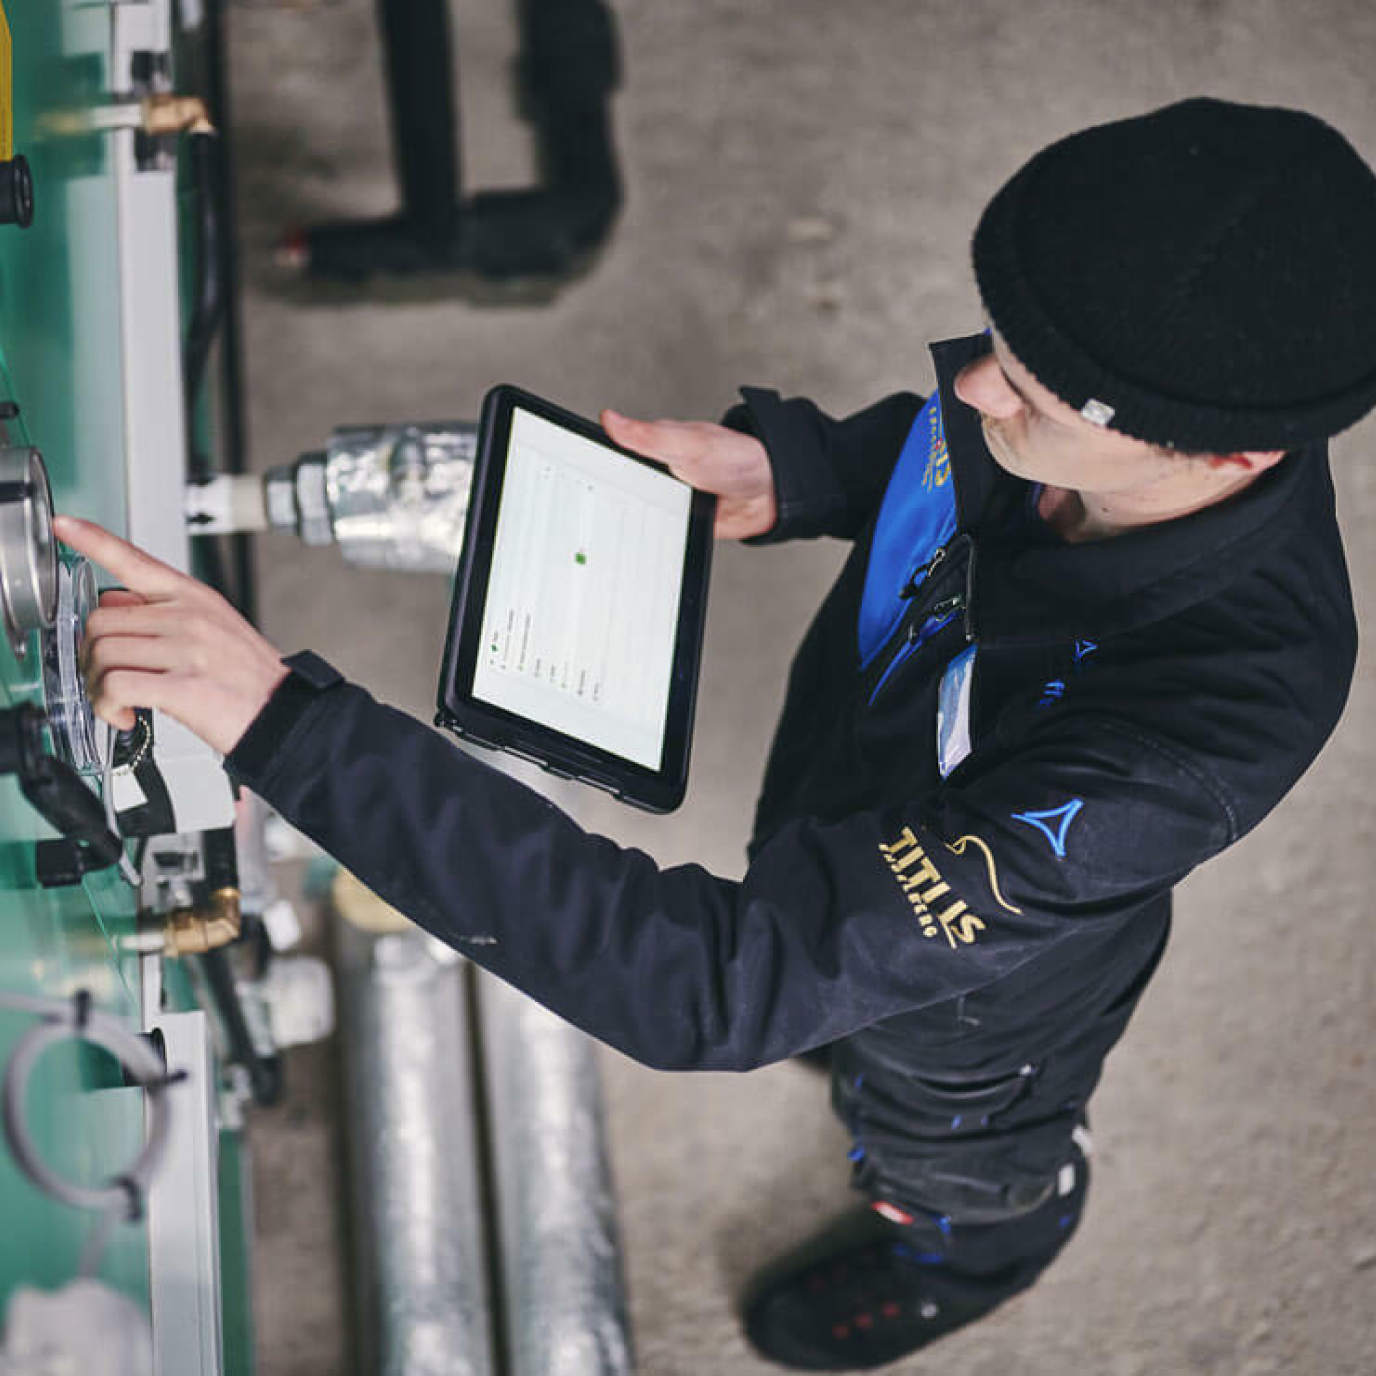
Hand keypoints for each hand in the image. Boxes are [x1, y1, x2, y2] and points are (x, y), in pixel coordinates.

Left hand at [53, 516, 289, 755]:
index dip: (95, 541)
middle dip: (92, 657)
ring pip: (103, 655)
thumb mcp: (215, 628)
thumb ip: (164, 613)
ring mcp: (187, 650)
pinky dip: (109, 706)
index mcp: (195, 598)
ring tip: (119, 702)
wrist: (285, 714)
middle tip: (108, 679)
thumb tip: (115, 605)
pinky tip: (126, 715)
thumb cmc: (248, 678)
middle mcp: (189, 617)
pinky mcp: (183, 687)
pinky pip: (116, 687)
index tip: (65, 525)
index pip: (136, 561)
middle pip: (102, 622)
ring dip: (98, 687)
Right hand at [600, 409, 776, 538]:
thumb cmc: (736, 458)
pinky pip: (656, 534)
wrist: (770, 494)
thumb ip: (648, 435)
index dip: (591, 462)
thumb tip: (610, 418)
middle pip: (618, 488)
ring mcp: (667, 499)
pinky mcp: (679, 523)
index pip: (612, 454)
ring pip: (634, 514)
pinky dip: (649, 541)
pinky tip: (640, 545)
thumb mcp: (687, 444)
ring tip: (610, 533)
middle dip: (603, 501)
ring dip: (627, 524)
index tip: (569, 472)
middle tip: (585, 514)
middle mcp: (657, 473)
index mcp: (654, 447)